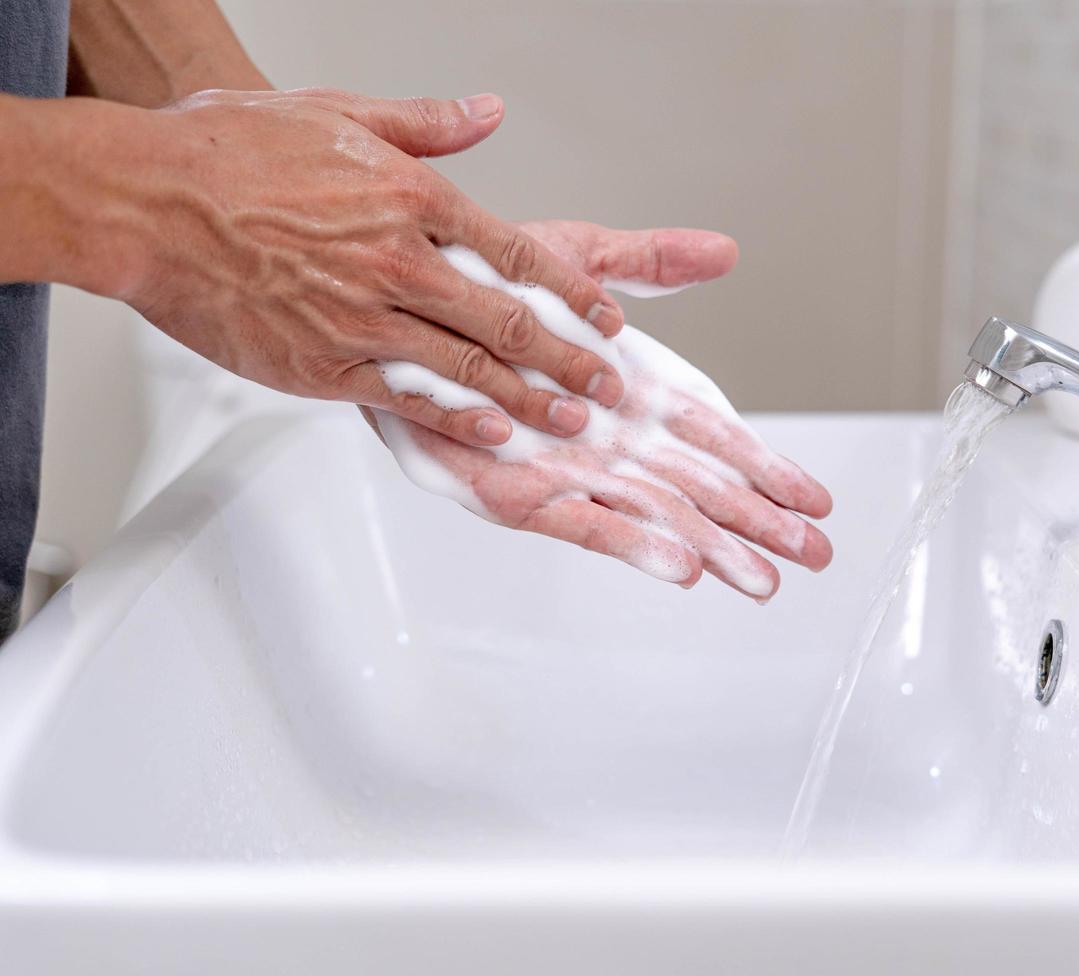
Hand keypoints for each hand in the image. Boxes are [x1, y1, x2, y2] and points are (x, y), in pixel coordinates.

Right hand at [96, 88, 631, 443]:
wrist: (144, 202)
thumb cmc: (228, 152)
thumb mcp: (337, 114)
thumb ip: (425, 123)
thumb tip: (488, 112)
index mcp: (412, 198)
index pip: (518, 253)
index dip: (572, 292)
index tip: (606, 316)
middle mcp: (399, 262)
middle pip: (509, 321)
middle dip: (570, 360)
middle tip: (609, 386)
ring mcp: (363, 319)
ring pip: (469, 367)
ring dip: (532, 399)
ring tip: (575, 421)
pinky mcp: (323, 365)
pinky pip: (407, 399)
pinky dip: (458, 419)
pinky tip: (497, 436)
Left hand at [365, 234, 831, 600]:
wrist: (395, 300)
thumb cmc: (484, 285)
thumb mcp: (579, 260)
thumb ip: (649, 265)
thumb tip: (726, 252)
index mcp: (636, 391)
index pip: (717, 438)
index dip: (768, 468)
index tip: (818, 500)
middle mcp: (611, 440)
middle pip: (700, 490)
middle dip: (757, 525)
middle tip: (816, 557)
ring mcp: (568, 471)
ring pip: (655, 518)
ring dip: (711, 549)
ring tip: (763, 582)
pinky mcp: (517, 493)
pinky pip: (583, 524)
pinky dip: (633, 547)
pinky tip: (682, 571)